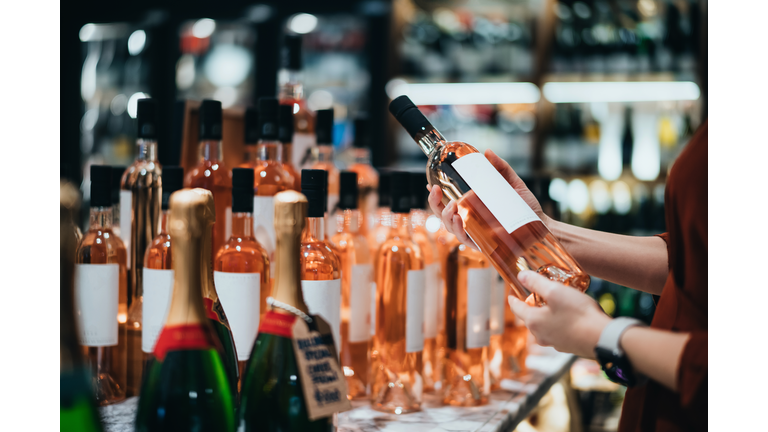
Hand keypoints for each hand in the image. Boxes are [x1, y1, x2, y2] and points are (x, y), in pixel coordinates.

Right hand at [427, 149, 549, 249]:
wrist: (541, 226)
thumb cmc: (526, 208)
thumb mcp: (513, 184)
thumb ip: (501, 168)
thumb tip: (487, 152)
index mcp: (473, 206)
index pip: (448, 201)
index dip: (436, 195)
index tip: (430, 183)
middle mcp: (470, 220)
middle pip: (443, 214)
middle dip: (434, 203)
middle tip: (436, 190)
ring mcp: (474, 232)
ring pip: (450, 226)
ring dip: (446, 215)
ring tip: (452, 205)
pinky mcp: (481, 243)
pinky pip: (464, 238)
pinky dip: (458, 229)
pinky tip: (459, 219)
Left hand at [508, 270, 610, 358]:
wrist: (602, 338)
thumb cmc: (579, 314)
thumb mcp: (555, 291)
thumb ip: (536, 282)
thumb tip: (521, 276)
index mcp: (533, 321)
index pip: (515, 308)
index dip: (512, 298)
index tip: (512, 292)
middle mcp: (540, 335)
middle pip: (529, 317)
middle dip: (530, 305)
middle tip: (535, 294)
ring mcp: (553, 343)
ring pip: (543, 325)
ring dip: (545, 314)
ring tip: (553, 303)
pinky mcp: (567, 346)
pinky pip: (556, 331)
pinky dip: (557, 322)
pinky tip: (568, 315)